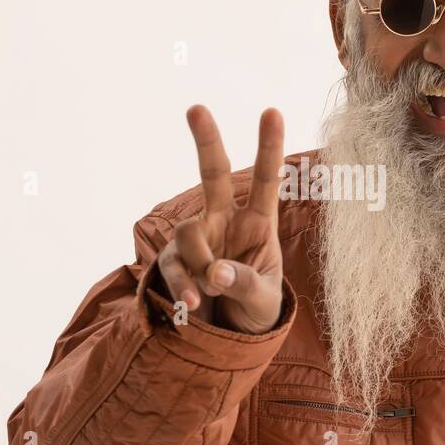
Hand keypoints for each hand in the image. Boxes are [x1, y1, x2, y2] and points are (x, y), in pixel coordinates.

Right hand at [155, 105, 285, 333]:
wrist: (230, 336)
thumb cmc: (257, 309)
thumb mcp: (265, 302)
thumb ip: (246, 285)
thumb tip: (215, 273)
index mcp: (259, 223)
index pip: (266, 181)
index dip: (269, 147)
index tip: (272, 111)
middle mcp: (226, 221)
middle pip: (213, 173)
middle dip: (206, 140)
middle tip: (196, 108)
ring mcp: (198, 238)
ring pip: (188, 231)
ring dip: (200, 263)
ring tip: (211, 294)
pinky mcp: (175, 259)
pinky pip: (172, 264)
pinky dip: (181, 284)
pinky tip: (192, 303)